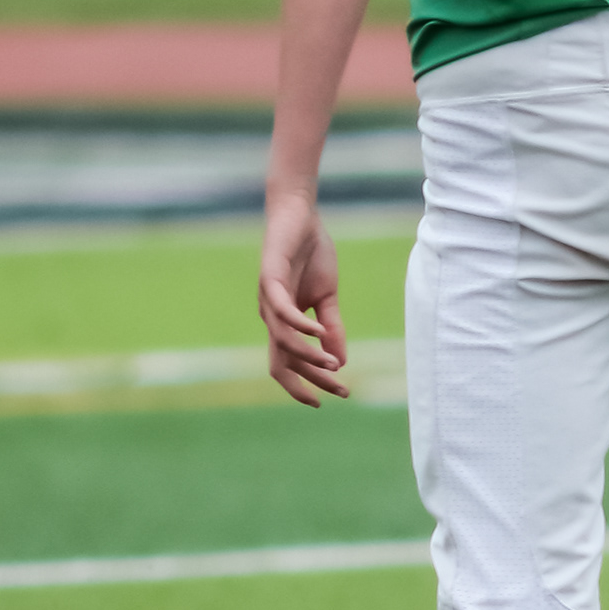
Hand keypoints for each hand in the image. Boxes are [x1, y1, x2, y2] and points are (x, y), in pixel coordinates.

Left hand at [258, 189, 348, 405]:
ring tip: (334, 365)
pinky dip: (301, 326)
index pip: (291, 363)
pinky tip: (320, 332)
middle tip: (340, 390)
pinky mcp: (270, 279)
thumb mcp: (327, 297)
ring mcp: (268, 299)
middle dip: (310, 380)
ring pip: (283, 341)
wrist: (300, 216)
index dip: (310, 382)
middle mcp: (271, 317)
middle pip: (284, 361)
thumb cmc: (311, 254)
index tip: (338, 393)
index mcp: (282, 323)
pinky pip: (282, 311)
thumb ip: (332, 329)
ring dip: (309, 357)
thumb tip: (340, 362)